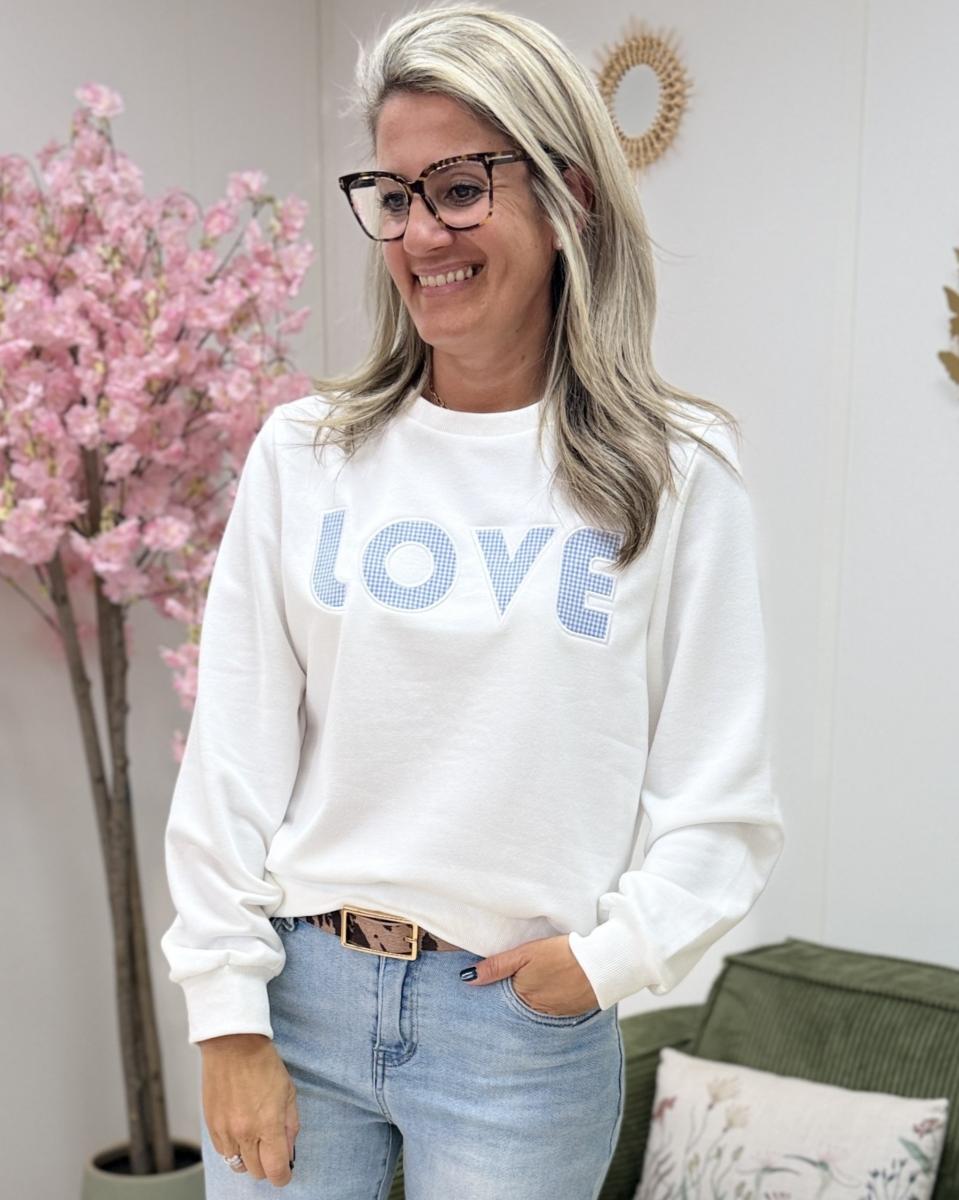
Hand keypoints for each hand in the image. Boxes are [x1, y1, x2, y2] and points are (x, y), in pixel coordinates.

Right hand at [199, 1033, 298, 1187]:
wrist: (233, 1045)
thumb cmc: (263, 1063)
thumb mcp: (288, 1092)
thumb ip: (290, 1126)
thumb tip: (288, 1151)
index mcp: (268, 1124)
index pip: (276, 1170)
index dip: (283, 1175)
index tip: (285, 1171)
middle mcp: (244, 1132)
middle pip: (256, 1171)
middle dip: (267, 1165)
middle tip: (271, 1148)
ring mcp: (225, 1130)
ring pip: (237, 1165)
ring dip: (248, 1158)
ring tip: (255, 1137)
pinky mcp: (211, 1125)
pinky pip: (222, 1151)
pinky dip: (233, 1148)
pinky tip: (240, 1130)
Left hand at [463, 933, 599, 1015]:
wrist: (603, 965)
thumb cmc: (562, 954)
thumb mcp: (526, 954)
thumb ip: (496, 966)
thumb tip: (467, 978)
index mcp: (522, 997)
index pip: (500, 998)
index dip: (497, 989)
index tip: (495, 982)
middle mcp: (536, 1011)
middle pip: (518, 1004)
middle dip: (514, 994)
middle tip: (520, 978)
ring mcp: (554, 1014)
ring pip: (535, 1006)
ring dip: (534, 996)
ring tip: (539, 980)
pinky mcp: (571, 1012)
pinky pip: (553, 1008)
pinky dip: (550, 999)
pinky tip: (554, 985)